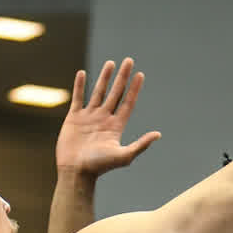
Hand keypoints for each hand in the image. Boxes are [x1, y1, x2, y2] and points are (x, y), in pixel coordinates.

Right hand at [55, 58, 161, 176]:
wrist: (76, 171)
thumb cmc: (100, 166)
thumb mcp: (124, 156)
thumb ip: (141, 144)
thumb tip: (158, 134)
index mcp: (116, 126)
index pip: (128, 102)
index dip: (134, 89)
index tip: (140, 75)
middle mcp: (104, 119)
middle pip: (115, 93)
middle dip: (122, 77)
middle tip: (129, 61)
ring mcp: (89, 117)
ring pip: (98, 92)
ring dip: (104, 77)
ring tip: (111, 63)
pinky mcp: (74, 118)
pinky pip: (78, 98)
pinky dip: (80, 85)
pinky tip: (83, 73)